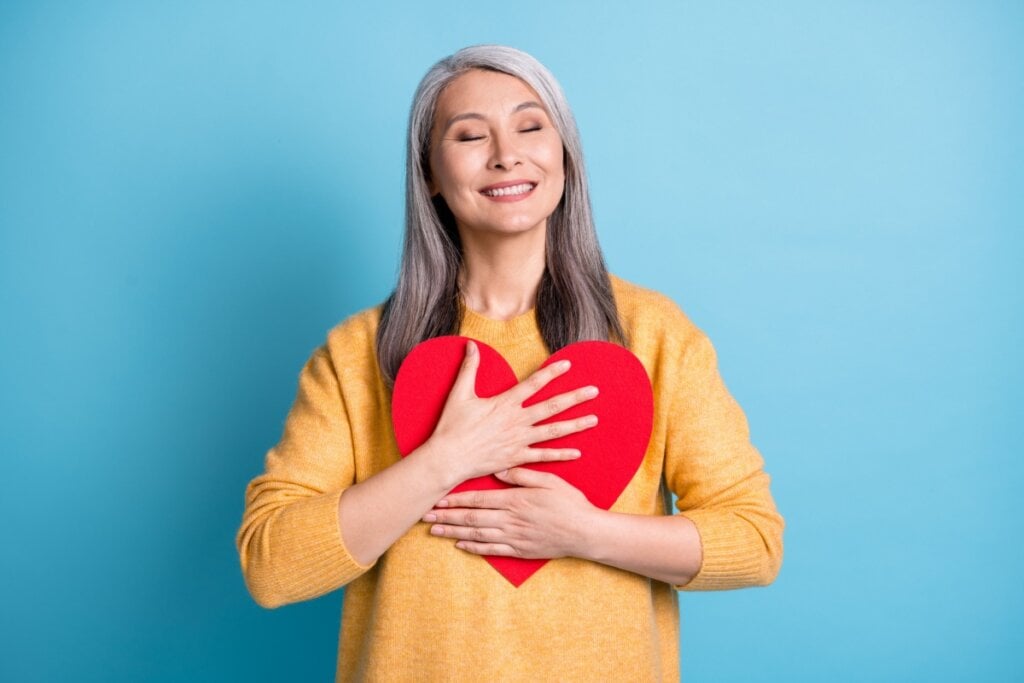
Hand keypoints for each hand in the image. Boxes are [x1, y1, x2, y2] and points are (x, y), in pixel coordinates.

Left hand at [421, 467, 597, 559]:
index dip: (455, 499)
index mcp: (515, 500)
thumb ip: (521, 474)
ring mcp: (513, 537)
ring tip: (434, 530)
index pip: (478, 500)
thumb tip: (497, 468)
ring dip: (453, 533)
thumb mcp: (548, 480)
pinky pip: (491, 550)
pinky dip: (473, 548)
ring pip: (476, 535)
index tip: (437, 498)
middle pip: (471, 518)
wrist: (585, 532)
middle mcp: (510, 520)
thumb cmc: (569, 503)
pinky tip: (459, 545)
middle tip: (425, 514)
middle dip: (446, 516)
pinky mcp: (519, 551)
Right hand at [423, 340, 598, 487]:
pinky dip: (561, 455)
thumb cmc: (451, 426)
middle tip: (594, 391)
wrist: (448, 458)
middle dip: (575, 397)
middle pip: (552, 407)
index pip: (534, 384)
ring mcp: (519, 440)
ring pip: (553, 431)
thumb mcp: (459, 394)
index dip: (552, 373)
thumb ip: (469, 368)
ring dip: (575, 425)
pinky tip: (577, 452)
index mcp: (505, 403)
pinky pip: (543, 456)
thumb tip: (471, 344)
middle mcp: (517, 421)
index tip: (568, 365)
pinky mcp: (517, 458)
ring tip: (594, 419)